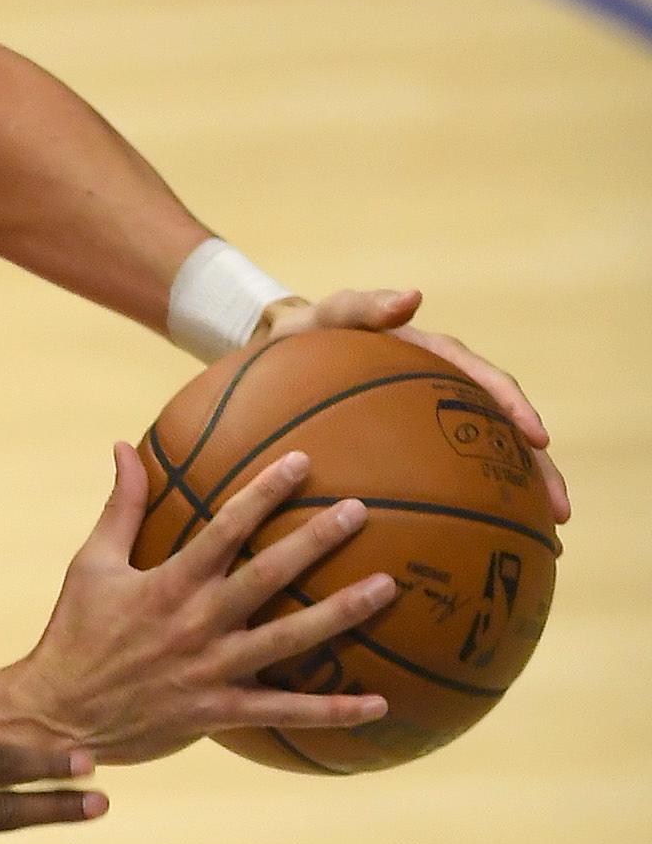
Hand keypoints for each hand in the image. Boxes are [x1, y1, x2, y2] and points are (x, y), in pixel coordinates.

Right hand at [0, 443, 395, 764]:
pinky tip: (378, 704)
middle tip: (360, 512)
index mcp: (169, 583)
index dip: (265, 492)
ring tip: (387, 587)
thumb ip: (120, 508)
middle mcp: (198, 622)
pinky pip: (286, 711)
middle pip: (270, 576)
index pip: (225, 527)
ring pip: (290, 639)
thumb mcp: (91, 564)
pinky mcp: (219, 711)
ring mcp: (213, 669)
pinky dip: (334, 712)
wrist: (58, 714)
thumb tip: (121, 447)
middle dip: (317, 540)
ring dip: (343, 614)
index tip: (303, 462)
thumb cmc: (74, 634)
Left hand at [261, 287, 568, 522]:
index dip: (514, 409)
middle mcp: (443, 392)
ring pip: (486, 461)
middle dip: (536, 470)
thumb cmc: (307, 334)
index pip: (486, 382)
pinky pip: (447, 479)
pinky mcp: (412, 449)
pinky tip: (480, 545)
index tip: (538, 440)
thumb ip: (363, 306)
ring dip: (516, 496)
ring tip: (545, 537)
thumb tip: (411, 298)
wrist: (284, 356)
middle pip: (502, 432)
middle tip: (559, 510)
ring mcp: (430, 423)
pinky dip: (469, 505)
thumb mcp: (329, 317)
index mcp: (434, 358)